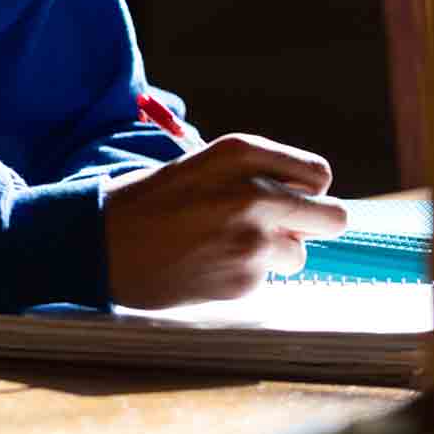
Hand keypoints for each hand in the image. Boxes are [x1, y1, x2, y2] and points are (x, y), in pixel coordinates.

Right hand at [101, 133, 349, 309]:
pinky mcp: (245, 279)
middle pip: (333, 218)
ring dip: (271, 254)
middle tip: (279, 228)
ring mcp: (254, 240)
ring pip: (299, 255)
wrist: (100, 242)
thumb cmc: (147, 201)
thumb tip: (306, 201)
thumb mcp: (200, 167)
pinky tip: (207, 264)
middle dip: (312, 225)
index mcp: (241, 153)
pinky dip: (242, 275)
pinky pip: (265, 279)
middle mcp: (256, 193)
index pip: (318, 174)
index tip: (287, 197)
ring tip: (223, 246)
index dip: (305, 189)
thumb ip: (253, 177)